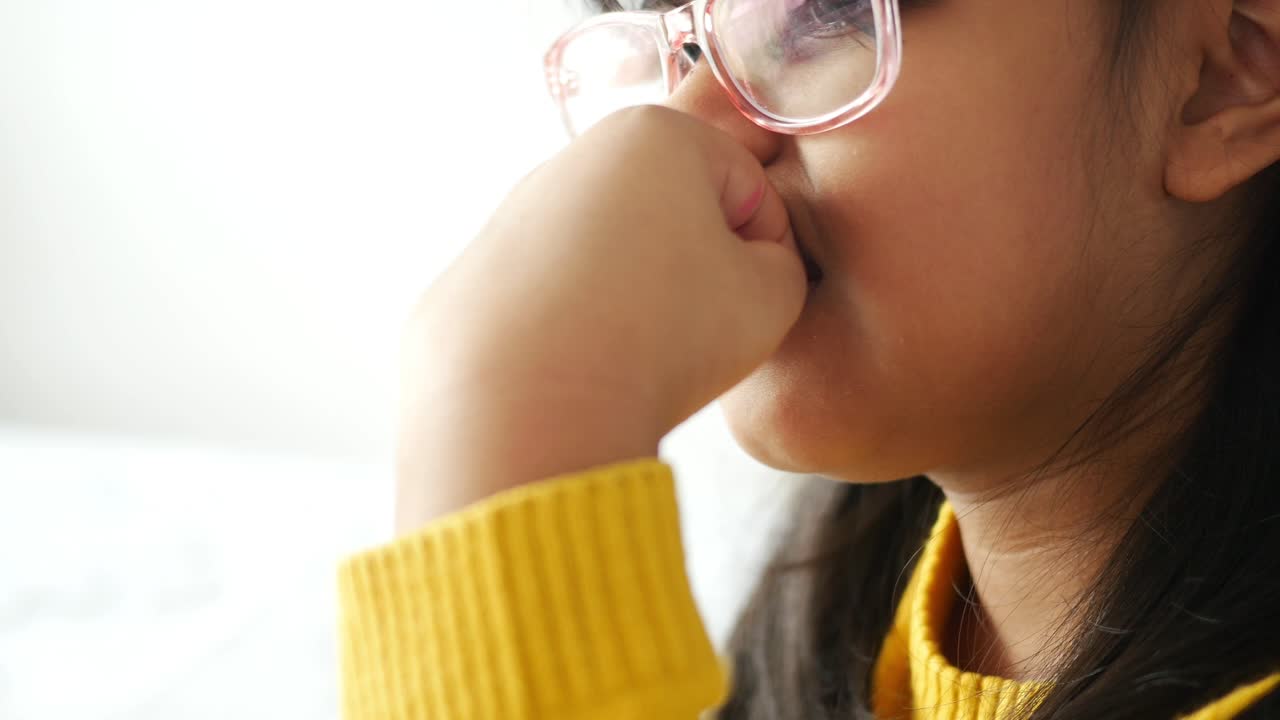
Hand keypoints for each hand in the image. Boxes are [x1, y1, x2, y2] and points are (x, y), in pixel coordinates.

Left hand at [396, 105, 806, 528]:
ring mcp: (517, 213)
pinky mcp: (478, 270)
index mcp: (656, 135)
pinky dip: (577, 324)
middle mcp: (577, 158)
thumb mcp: (771, 296)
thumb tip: (746, 263)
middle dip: (696, 264)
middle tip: (698, 328)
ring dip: (639, 294)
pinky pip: (556, 295)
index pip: (748, 187)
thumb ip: (779, 262)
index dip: (767, 250)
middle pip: (675, 211)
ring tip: (638, 353)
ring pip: (613, 253)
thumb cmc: (661, 337)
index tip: (752, 299)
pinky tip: (583, 365)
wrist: (526, 404)